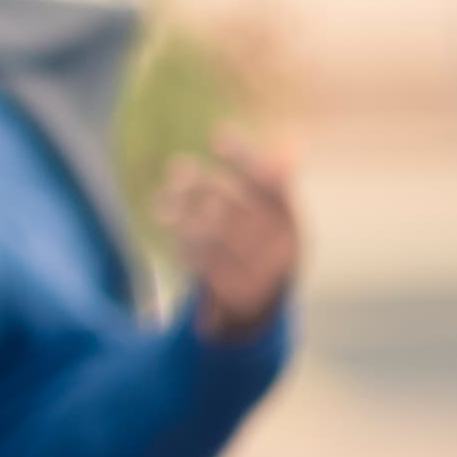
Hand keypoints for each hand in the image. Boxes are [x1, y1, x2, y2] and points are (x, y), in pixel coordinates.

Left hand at [158, 127, 299, 344]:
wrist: (253, 322)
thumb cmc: (257, 259)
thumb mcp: (270, 227)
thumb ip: (274, 188)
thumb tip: (290, 142)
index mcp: (294, 229)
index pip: (272, 185)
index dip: (246, 159)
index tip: (218, 134)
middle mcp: (285, 252)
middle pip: (236, 207)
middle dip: (203, 185)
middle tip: (176, 167)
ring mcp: (264, 277)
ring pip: (216, 235)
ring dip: (184, 215)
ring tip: (162, 203)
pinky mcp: (239, 299)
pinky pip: (205, 265)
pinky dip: (187, 247)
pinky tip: (173, 236)